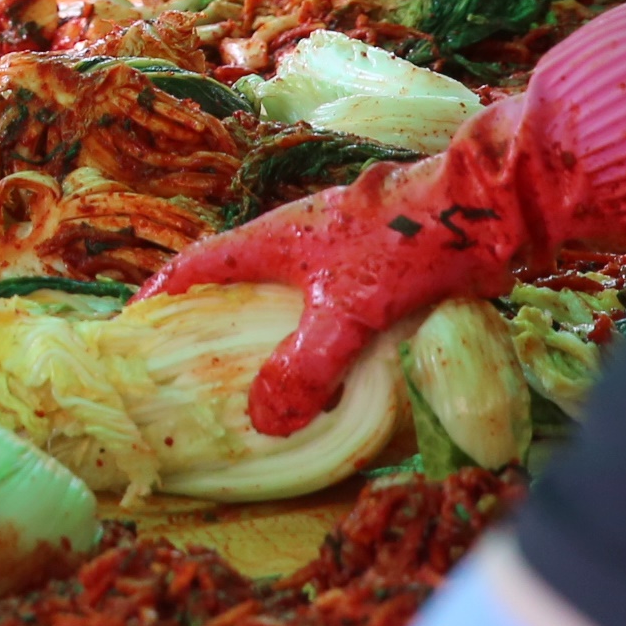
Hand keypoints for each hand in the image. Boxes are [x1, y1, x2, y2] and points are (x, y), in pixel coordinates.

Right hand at [139, 0, 625, 433]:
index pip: (197, 267)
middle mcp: (300, 241)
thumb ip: (306, 365)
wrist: (490, 205)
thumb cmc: (408, 242)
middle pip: (241, 285)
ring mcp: (342, 254)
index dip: (163, 298)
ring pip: (291, 300)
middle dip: (218, 328)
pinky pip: (335, 312)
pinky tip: (341, 382)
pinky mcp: (383, 270)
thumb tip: (262, 419)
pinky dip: (323, 345)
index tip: (135, 329)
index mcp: (274, 240)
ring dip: (275, 340)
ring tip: (267, 392)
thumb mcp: (350, 309)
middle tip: (199, 377)